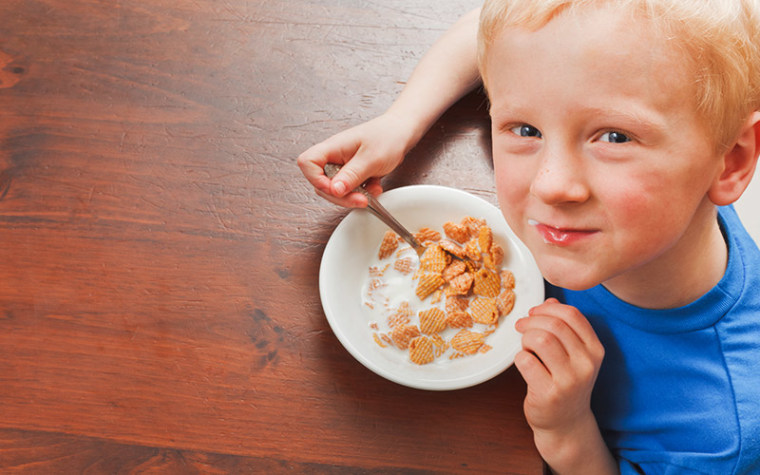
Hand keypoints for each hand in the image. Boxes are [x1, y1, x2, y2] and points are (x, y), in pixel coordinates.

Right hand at [297, 112, 414, 207]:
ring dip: (352, 197)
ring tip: (372, 192)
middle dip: (340, 196)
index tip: (336, 189)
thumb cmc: (387, 137)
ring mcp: (341, 166)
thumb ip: (352, 175)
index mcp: (332, 147)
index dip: (316, 180)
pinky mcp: (350, 174)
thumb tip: (334, 190)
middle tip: (360, 199)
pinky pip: (348, 190)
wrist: (401, 133)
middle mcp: (333, 157)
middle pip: (320, 183)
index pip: (307, 163)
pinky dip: (361, 194)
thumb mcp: (371, 159)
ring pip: (335, 190)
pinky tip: (374, 188)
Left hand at [515, 298, 613, 472]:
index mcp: (595, 350)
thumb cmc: (565, 382)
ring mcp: (569, 381)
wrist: (566, 423)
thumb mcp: (574, 354)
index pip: (572, 315)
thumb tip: (551, 300)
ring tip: (525, 346)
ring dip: (526, 338)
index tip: (534, 312)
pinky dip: (519, 357)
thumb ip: (565, 326)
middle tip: (521, 326)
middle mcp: (586, 365)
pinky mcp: (549, 393)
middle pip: (554, 325)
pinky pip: (526, 361)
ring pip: (540, 340)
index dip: (548, 308)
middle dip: (532, 321)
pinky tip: (524, 363)